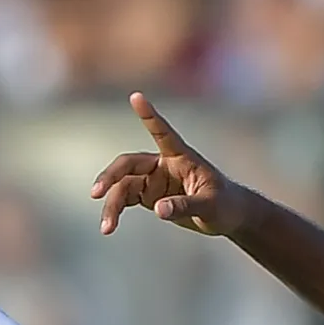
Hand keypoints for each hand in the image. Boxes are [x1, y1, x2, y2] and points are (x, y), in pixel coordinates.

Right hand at [91, 93, 243, 236]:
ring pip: (123, 186)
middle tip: (97, 193)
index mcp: (181, 157)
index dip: (149, 115)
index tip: (136, 96)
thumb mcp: (210, 206)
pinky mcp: (149, 195)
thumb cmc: (225, 205)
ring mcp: (154, 180)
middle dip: (111, 177)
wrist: (226, 217)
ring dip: (111, 204)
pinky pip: (125, 199)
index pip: (163, 132)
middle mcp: (163, 164)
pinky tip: (109, 226)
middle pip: (128, 164)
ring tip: (107, 228)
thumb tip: (158, 209)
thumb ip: (186, 205)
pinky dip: (115, 211)